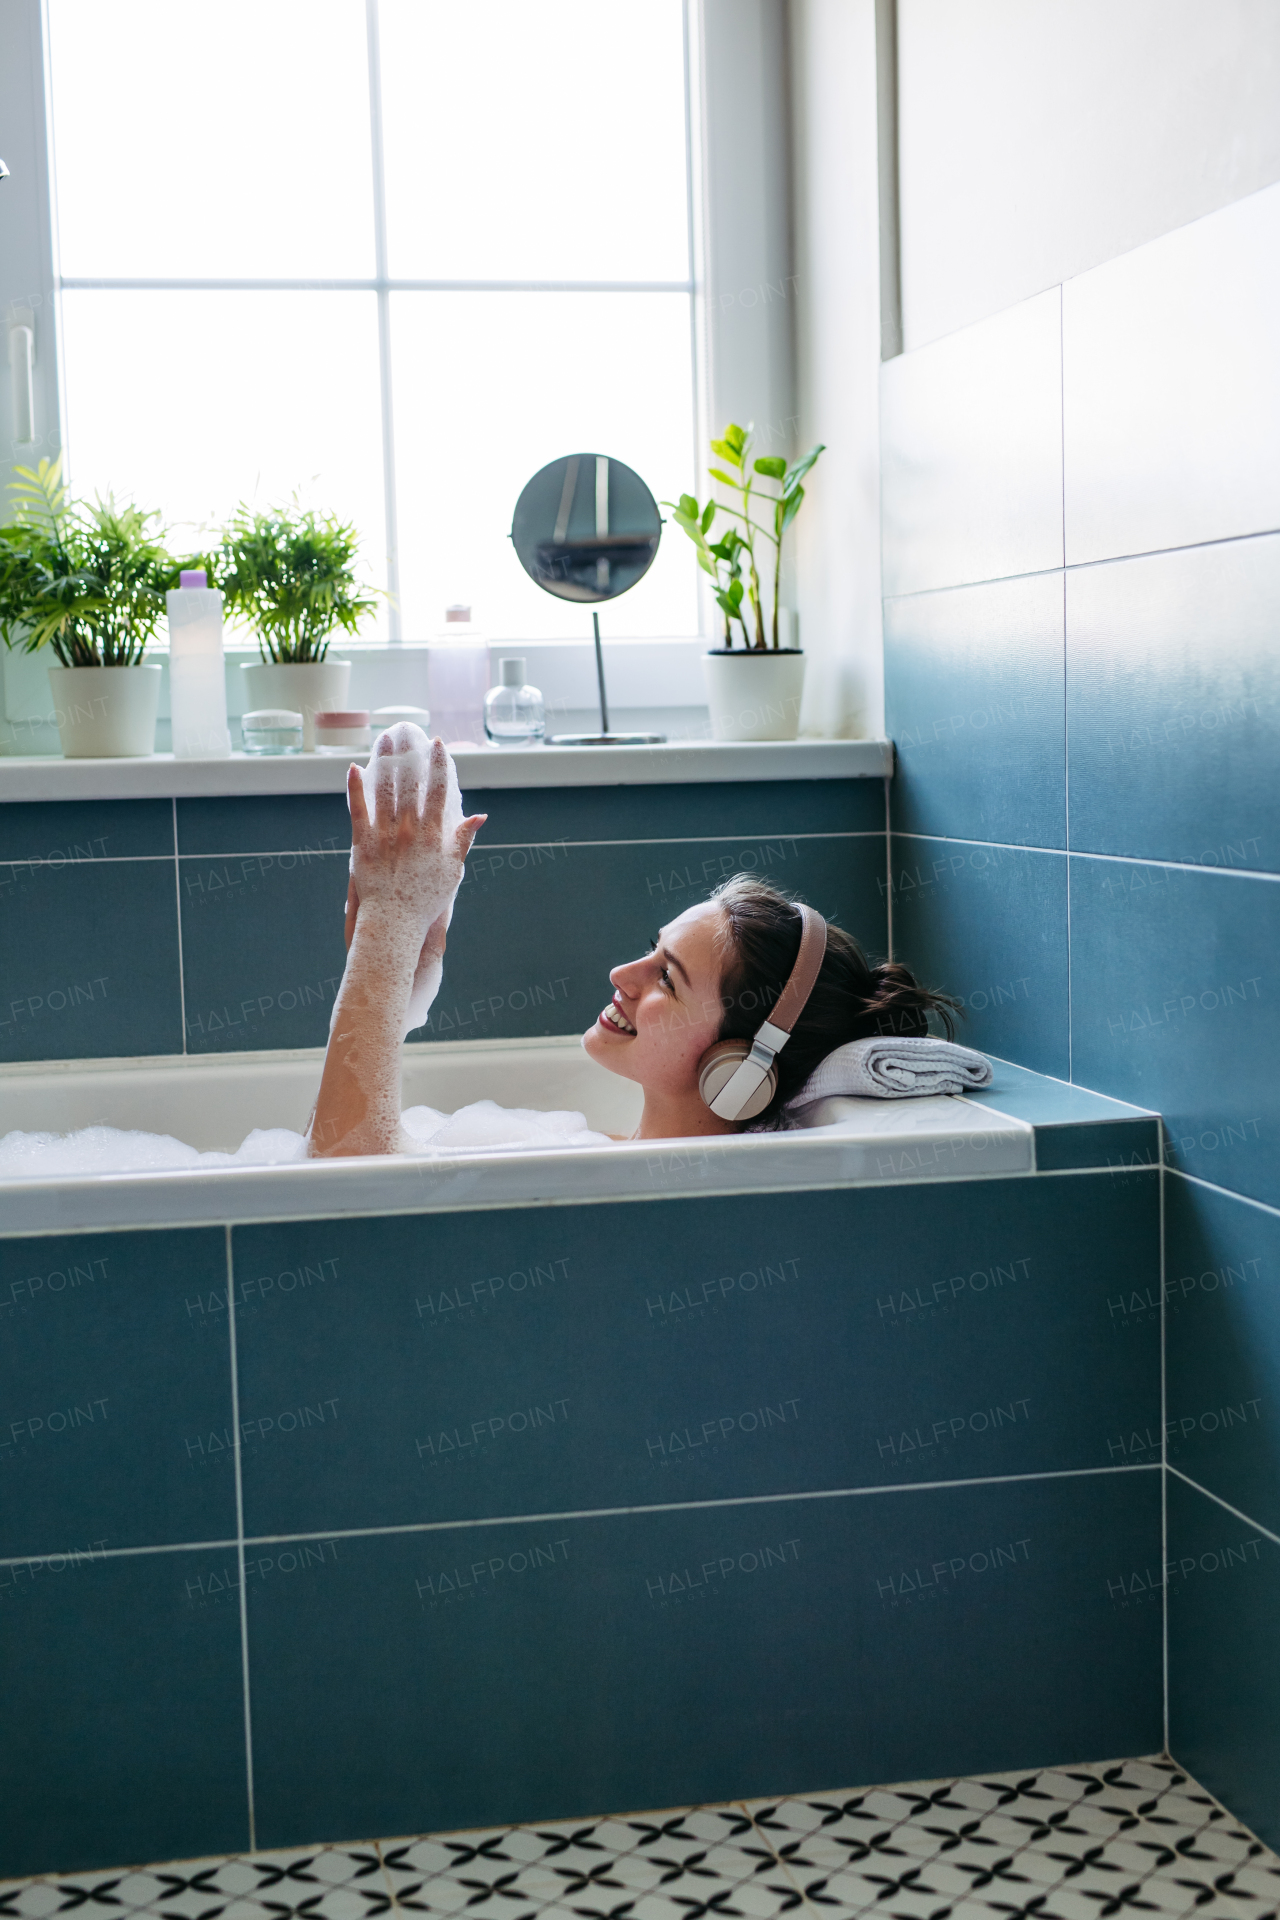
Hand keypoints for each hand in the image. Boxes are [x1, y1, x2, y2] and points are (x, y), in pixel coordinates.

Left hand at [346, 728, 484, 939]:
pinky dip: (355, 788)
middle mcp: (409, 830)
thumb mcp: (452, 870)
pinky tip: (353, 768)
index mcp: (433, 835)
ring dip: (385, 762)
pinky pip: (358, 810)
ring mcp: (384, 834)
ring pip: (384, 790)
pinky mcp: (362, 842)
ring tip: (385, 741)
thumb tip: (480, 816)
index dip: (439, 764)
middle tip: (407, 732)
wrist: (395, 922)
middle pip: (410, 783)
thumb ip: (464, 839)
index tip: (438, 744)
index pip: (439, 791)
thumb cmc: (427, 899)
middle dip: (409, 755)